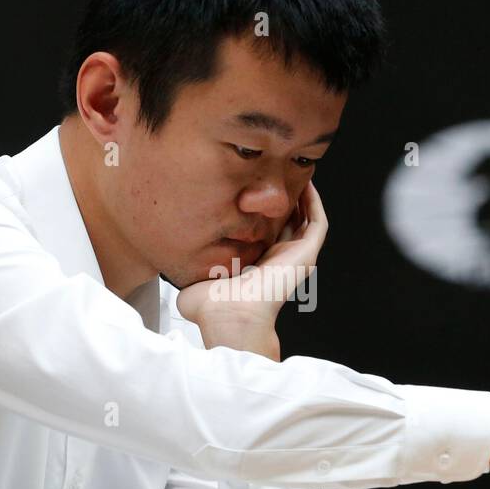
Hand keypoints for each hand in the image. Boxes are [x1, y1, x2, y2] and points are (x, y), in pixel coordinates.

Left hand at [176, 182, 326, 359]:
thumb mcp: (195, 275)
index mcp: (257, 266)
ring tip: (296, 173)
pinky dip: (315, 202)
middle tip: (279, 175)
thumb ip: (188, 261)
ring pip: (307, 220)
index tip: (253, 190)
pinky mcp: (306, 254)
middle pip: (289, 222)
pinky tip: (306, 184)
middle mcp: (279, 261)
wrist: (228, 315)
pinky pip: (318, 222)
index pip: (266, 232)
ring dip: (304, 197)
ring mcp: (295, 257)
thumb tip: (171, 252)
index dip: (263, 211)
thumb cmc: (210, 306)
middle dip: (285, 199)